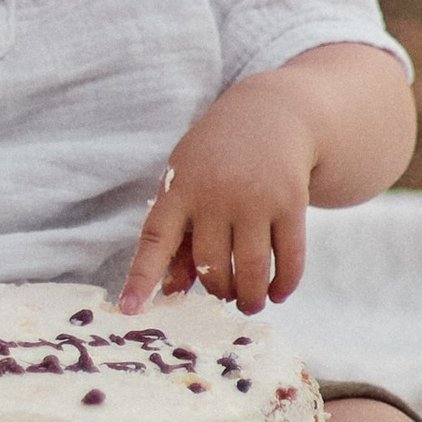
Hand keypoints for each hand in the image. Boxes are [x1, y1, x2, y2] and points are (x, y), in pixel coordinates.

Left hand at [119, 73, 317, 315]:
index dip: (142, 277)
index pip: (155, 239)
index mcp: (181, 186)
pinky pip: (288, 260)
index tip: (130, 309)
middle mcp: (215, 192)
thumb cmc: (219, 156)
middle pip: (211, 266)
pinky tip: (278, 291)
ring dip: (250, 298)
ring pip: (251, 271)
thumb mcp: (188, 179)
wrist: (272, 112)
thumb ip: (179, 233)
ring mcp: (255, 197)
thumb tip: (172, 292)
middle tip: (226, 293)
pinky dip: (284, 284)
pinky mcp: (291, 202)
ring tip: (250, 302)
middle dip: (219, 290)